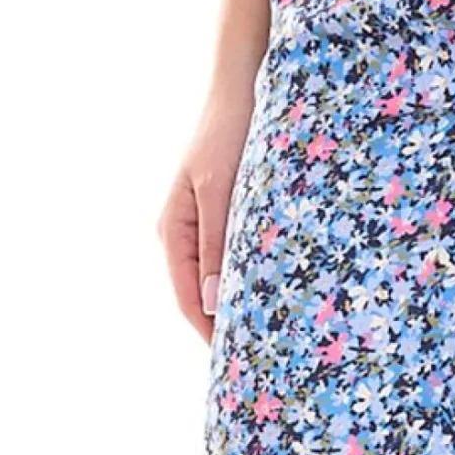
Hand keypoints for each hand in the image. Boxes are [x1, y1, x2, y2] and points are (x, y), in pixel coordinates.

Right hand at [158, 79, 255, 343]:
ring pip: (222, 281)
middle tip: (262, 361)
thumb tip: (215, 305)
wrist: (243, 89)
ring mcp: (206, 227)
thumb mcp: (222, 190)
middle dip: (229, 327)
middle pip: (204, 298)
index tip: (239, 364)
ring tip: (274, 336)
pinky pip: (237, 260)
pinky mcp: (227, 217)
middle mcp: (185, 235)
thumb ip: (218, 246)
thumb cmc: (229, 134)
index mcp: (175, 232)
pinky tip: (280, 295)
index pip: (190, 302)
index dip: (213, 336)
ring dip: (244, 306)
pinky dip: (254, 280)